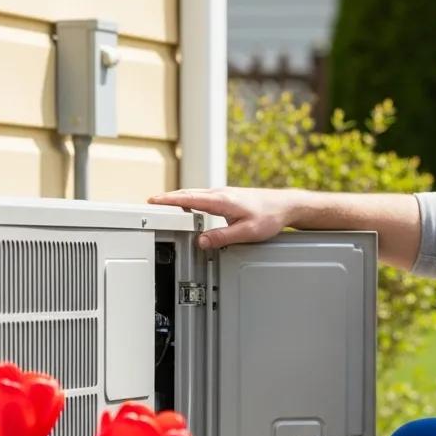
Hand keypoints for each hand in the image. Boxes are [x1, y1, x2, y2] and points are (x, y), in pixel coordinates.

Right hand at [147, 186, 297, 248]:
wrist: (285, 205)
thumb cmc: (270, 216)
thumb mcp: (246, 232)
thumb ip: (222, 237)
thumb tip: (202, 242)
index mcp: (222, 200)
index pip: (189, 199)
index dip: (169, 200)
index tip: (153, 201)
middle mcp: (220, 193)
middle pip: (188, 194)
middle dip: (168, 199)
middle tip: (150, 204)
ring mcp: (223, 194)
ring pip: (195, 195)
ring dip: (178, 199)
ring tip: (163, 207)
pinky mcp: (228, 197)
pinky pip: (203, 197)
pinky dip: (190, 200)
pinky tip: (188, 207)